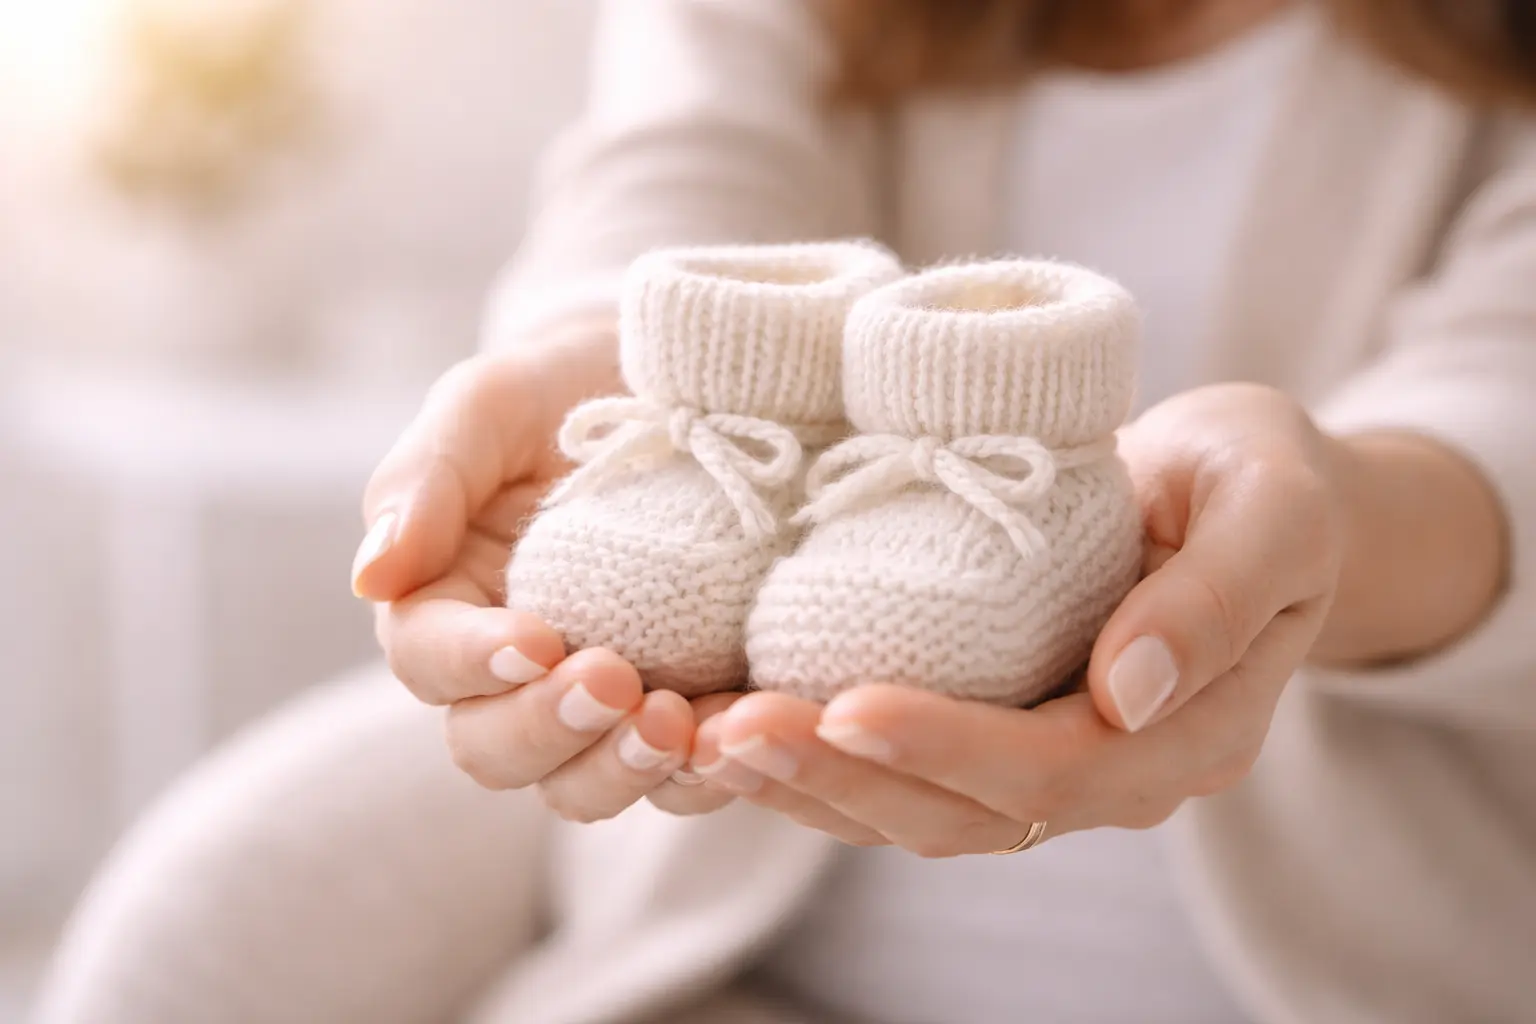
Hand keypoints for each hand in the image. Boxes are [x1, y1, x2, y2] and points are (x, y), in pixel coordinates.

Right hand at [352, 327, 734, 821]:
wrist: (692, 382)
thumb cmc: (569, 387)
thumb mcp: (491, 403)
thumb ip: (425, 479)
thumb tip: (370, 579)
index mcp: (447, 604)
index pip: (429, 662)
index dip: (472, 665)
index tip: (534, 640)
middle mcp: (514, 672)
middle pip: (494, 749)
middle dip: (548, 729)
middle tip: (616, 681)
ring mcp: (601, 701)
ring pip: (580, 785)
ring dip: (622, 769)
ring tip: (678, 723)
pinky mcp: (685, 709)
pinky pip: (684, 777)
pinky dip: (707, 770)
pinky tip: (740, 730)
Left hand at [688, 383, 1346, 853]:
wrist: (1245, 487)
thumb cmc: (1262, 479)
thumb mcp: (1272, 509)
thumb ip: (1218, 598)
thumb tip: (1129, 695)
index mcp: (1188, 734)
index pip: (1057, 769)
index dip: (949, 748)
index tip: (845, 703)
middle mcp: (1114, 771)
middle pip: (967, 813)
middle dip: (844, 778)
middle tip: (730, 731)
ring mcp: (1052, 760)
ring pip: (918, 811)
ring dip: (809, 785)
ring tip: (707, 741)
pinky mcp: (999, 729)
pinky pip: (902, 773)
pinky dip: (820, 762)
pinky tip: (735, 730)